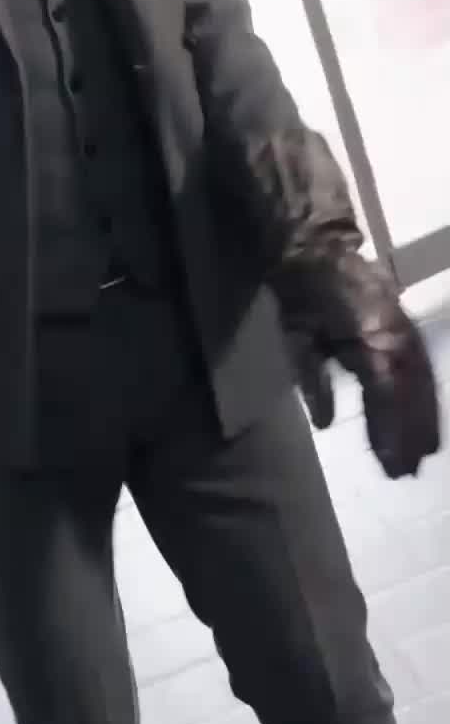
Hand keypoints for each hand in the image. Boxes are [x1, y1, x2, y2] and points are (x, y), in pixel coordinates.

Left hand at [289, 255, 440, 477]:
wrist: (318, 252)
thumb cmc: (303, 298)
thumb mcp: (297, 339)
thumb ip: (313, 380)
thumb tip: (326, 424)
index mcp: (369, 338)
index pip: (386, 395)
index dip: (390, 432)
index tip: (391, 465)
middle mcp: (396, 336)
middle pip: (412, 394)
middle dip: (412, 434)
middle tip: (407, 472)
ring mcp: (406, 330)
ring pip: (423, 383)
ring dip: (426, 420)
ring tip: (423, 454)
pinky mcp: (408, 328)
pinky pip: (423, 368)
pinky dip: (426, 396)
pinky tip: (426, 419)